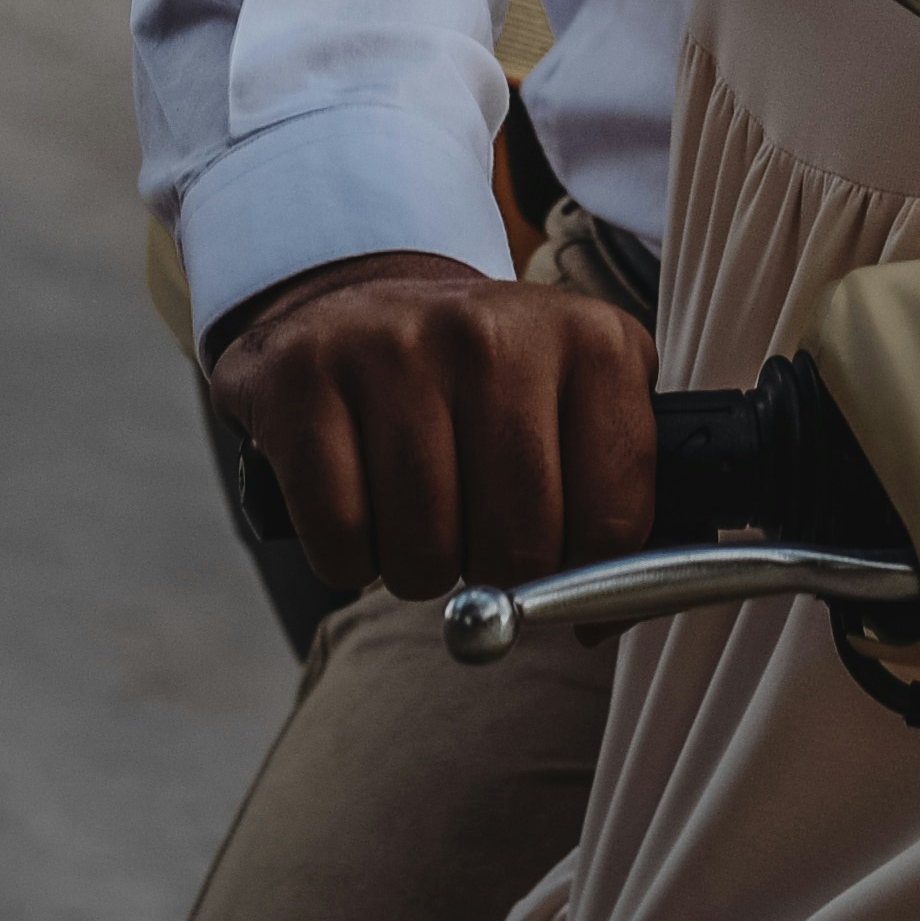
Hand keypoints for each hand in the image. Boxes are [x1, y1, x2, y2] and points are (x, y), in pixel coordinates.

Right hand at [202, 248, 658, 602]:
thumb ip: (613, 502)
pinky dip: (349, 557)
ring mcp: (395, 347)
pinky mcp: (305, 378)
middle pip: (518, 544)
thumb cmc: (478, 385)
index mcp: (588, 341)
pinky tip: (361, 504)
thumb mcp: (574, 406)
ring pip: (425, 553)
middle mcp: (494, 331)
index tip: (565, 572)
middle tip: (478, 531)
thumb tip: (604, 616)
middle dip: (498, 574)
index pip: (614, 520)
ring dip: (419, 567)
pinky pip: (342, 541)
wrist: (360, 304)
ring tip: (418, 511)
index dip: (590, 581)